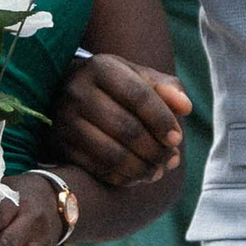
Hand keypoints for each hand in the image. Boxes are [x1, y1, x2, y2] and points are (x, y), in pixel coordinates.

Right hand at [54, 52, 191, 187]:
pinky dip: (121, 178)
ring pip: (112, 154)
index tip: (177, 139)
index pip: (139, 96)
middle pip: (127, 128)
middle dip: (155, 150)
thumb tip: (185, 108)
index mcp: (102, 67)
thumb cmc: (114, 86)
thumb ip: (167, 88)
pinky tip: (135, 177)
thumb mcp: (139, 77)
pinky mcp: (59, 144)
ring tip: (157, 172)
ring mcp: (64, 119)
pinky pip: (96, 169)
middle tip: (170, 160)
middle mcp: (78, 91)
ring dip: (141, 168)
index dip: (162, 120)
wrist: (65, 92)